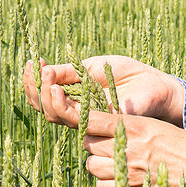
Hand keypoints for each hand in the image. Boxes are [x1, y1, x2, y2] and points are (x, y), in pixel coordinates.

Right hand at [24, 55, 185, 127]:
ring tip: (46, 77)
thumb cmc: (126, 73)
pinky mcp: (99, 124)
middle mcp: (77, 111)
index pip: (44, 96)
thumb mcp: (92, 67)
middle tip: (36, 70)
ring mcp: (87, 119)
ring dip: (46, 96)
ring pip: (56, 116)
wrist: (154, 83)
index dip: (32, 83)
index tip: (31, 63)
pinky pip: (76, 119)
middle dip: (34, 89)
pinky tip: (57, 87)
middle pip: (45, 108)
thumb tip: (42, 71)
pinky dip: (63, 103)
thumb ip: (68, 72)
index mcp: (73, 97)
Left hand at [42, 83, 185, 186]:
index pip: (92, 118)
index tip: (74, 114)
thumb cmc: (182, 145)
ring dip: (99, 164)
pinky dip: (107, 183)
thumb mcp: (156, 126)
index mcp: (134, 126)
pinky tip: (122, 178)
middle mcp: (127, 148)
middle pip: (89, 143)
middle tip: (108, 144)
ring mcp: (127, 172)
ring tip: (117, 162)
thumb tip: (104, 128)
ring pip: (93, 166)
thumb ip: (129, 127)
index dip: (79, 116)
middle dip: (94, 143)